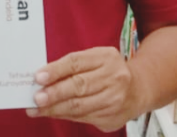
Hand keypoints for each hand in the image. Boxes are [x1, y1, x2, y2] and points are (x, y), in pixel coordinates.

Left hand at [26, 47, 142, 131]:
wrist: (139, 89)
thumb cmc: (109, 71)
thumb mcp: (95, 59)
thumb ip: (72, 65)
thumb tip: (43, 78)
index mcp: (106, 57)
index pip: (76, 62)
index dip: (56, 70)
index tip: (38, 77)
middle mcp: (114, 78)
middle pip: (79, 86)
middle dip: (55, 93)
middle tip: (36, 97)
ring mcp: (115, 100)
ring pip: (79, 106)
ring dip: (55, 109)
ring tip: (37, 109)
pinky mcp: (112, 118)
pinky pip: (83, 118)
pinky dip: (65, 116)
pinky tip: (52, 113)